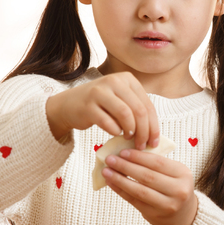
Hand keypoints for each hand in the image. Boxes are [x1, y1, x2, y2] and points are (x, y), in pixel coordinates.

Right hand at [45, 72, 159, 149]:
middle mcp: (114, 81)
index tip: (154, 142)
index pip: (148, 105)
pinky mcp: (88, 105)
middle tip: (142, 145)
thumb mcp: (121, 101)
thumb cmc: (100, 105)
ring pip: (126, 115)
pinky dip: (115, 131)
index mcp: (127, 79)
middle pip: (139, 111)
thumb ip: (137, 111)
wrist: (68, 105)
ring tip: (128, 138)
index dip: (154, 126)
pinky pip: (108, 123)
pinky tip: (115, 133)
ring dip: (131, 131)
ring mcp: (100, 92)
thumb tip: (154, 134)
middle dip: (144, 132)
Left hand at [104, 149, 198, 224]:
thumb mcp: (175, 173)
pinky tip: (111, 183)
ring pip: (139, 190)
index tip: (123, 152)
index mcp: (183, 174)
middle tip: (110, 159)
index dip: (139, 157)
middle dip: (126, 166)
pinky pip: (134, 200)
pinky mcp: (154, 215)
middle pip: (147, 176)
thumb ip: (157, 164)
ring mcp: (167, 204)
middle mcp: (178, 190)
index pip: (158, 162)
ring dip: (120, 179)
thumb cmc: (175, 188)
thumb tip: (128, 153)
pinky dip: (120, 190)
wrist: (184, 215)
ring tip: (106, 171)